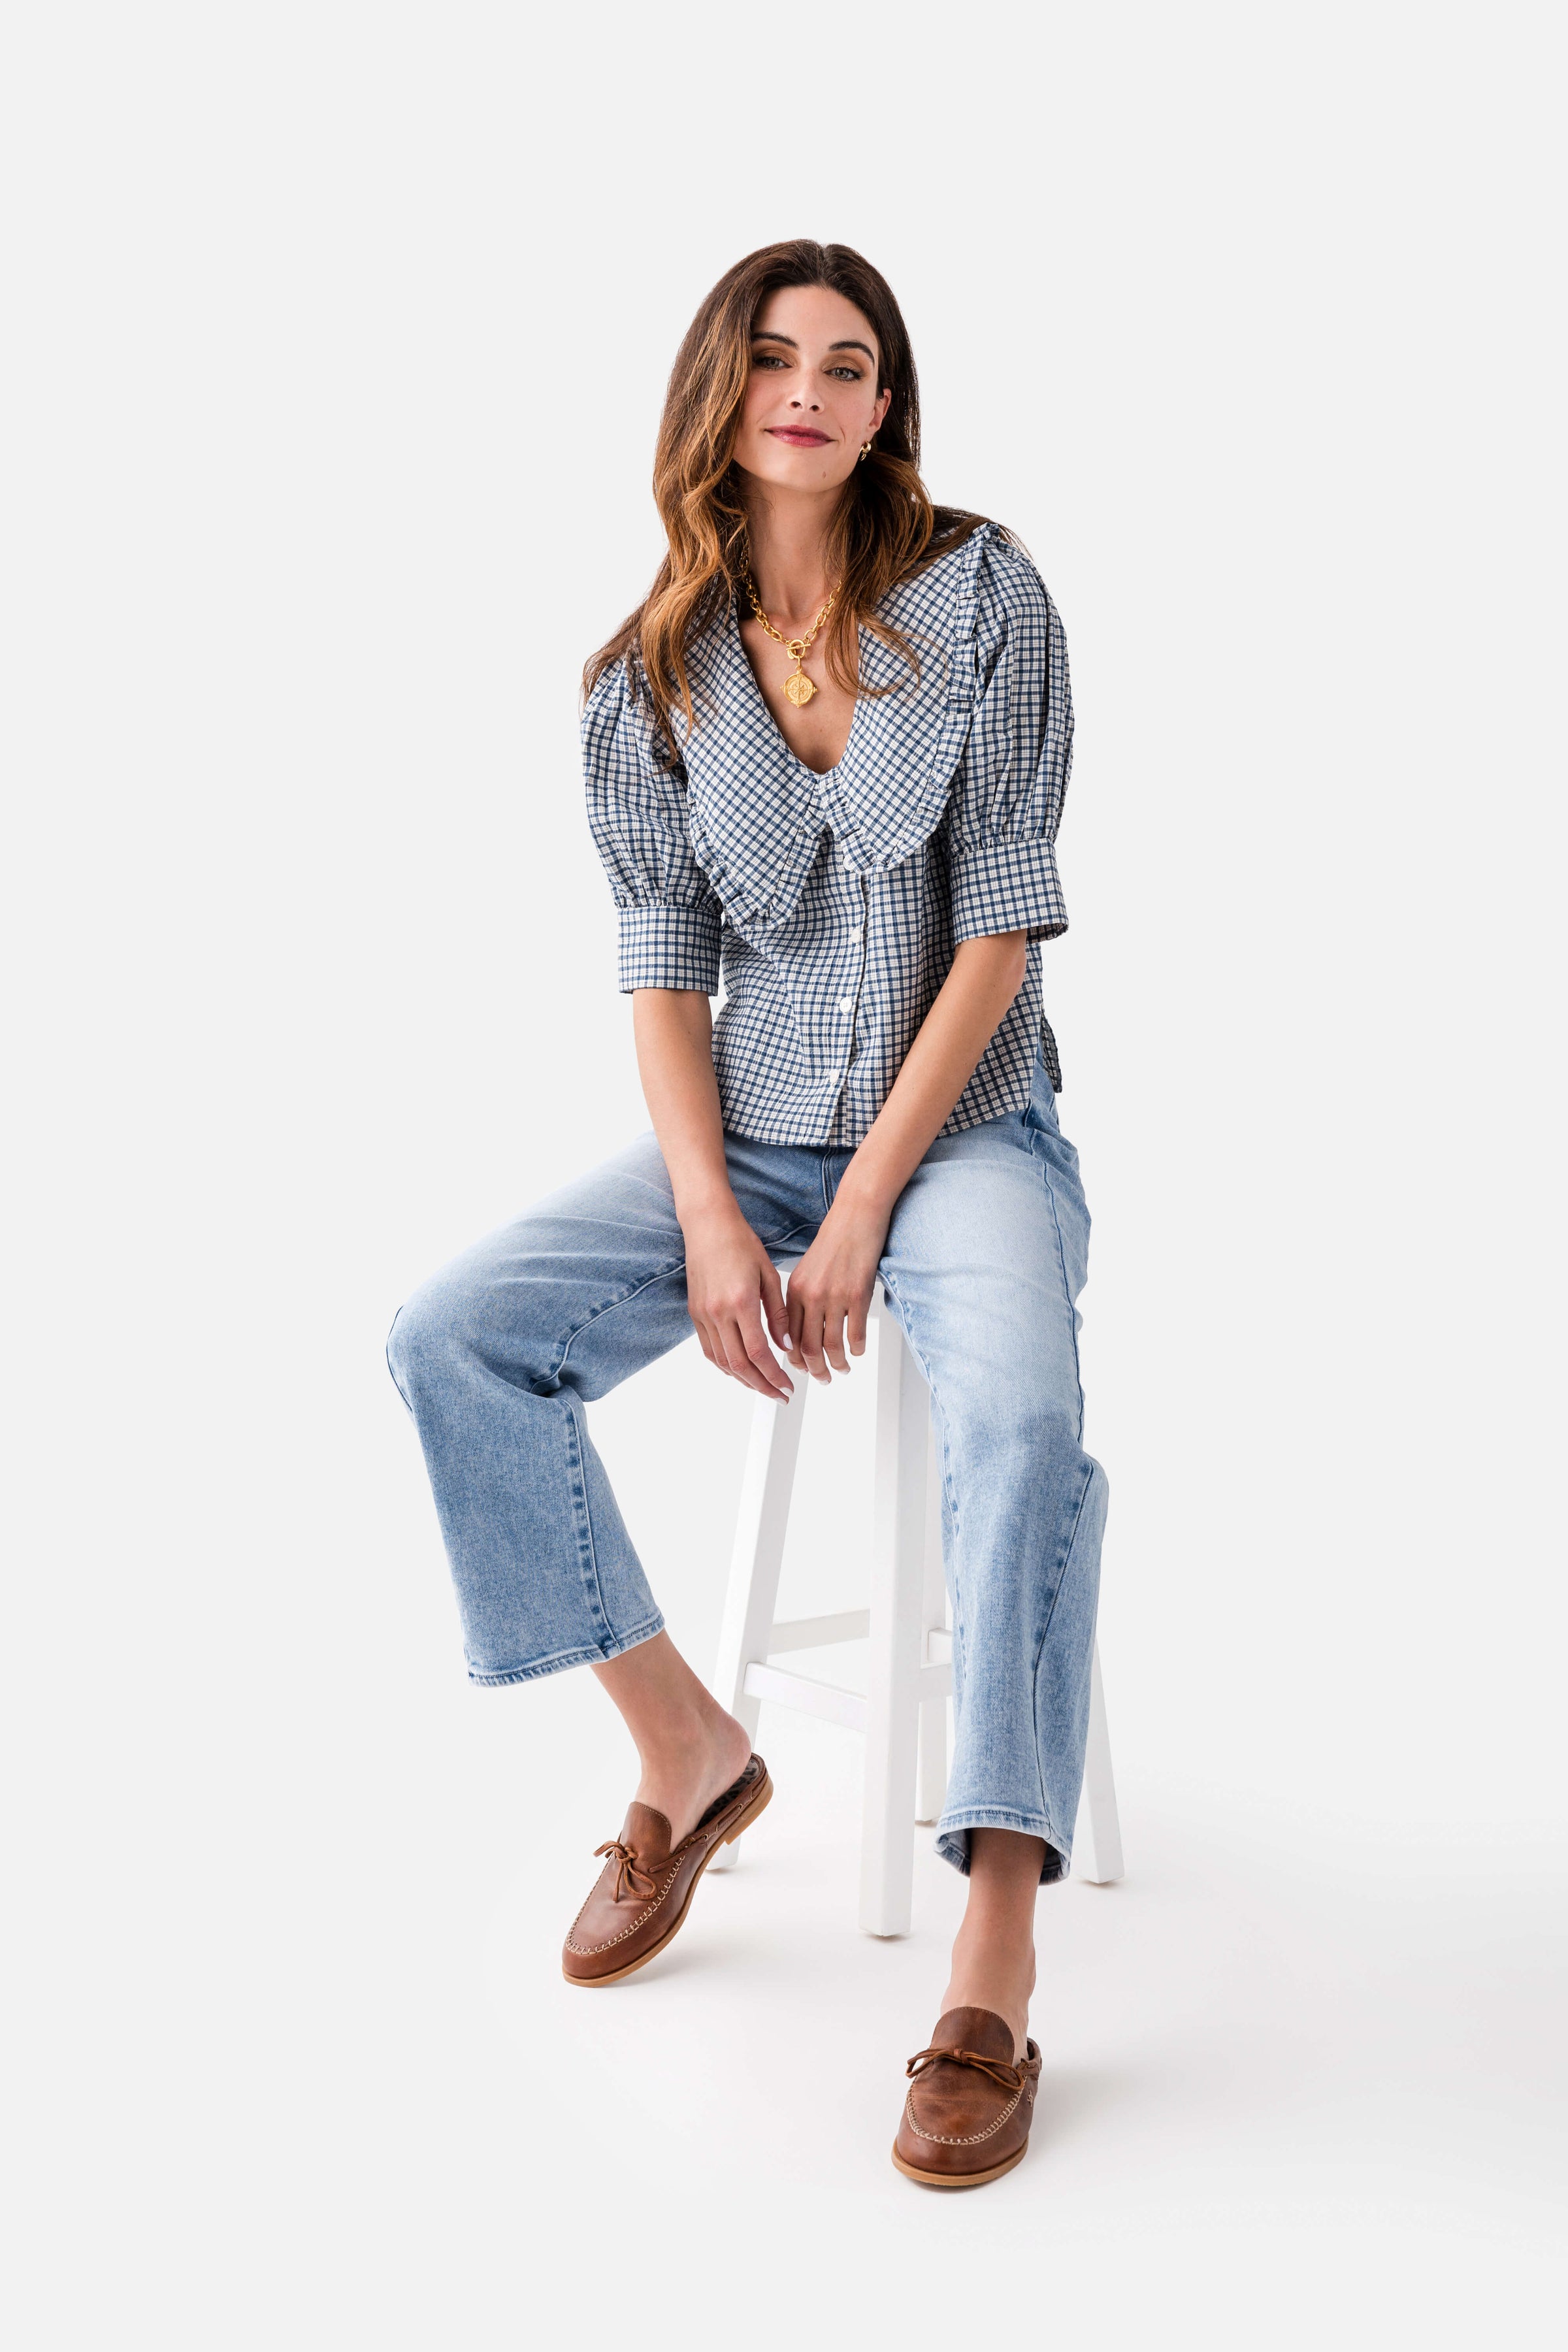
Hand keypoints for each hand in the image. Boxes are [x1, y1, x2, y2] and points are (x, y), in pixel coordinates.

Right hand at [682, 1202, 792, 1400]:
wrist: (708, 1225)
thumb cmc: (740, 1243)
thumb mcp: (769, 1276)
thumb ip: (778, 1315)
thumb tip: (785, 1346)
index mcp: (741, 1302)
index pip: (758, 1353)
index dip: (773, 1375)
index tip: (787, 1386)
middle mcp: (718, 1312)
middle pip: (739, 1365)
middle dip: (761, 1386)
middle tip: (779, 1395)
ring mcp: (703, 1314)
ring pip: (721, 1362)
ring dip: (743, 1380)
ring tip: (762, 1386)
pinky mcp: (695, 1313)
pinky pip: (709, 1349)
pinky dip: (725, 1366)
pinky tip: (739, 1370)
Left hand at [784, 1190, 891, 1381]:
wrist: (856, 1216)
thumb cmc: (834, 1241)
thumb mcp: (806, 1270)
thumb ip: (800, 1300)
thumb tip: (799, 1332)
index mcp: (794, 1290)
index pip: (789, 1337)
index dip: (794, 1359)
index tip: (800, 1368)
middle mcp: (811, 1296)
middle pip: (807, 1348)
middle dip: (814, 1370)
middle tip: (821, 1378)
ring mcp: (834, 1297)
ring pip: (831, 1346)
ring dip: (837, 1364)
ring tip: (841, 1370)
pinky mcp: (858, 1295)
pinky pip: (855, 1334)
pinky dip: (857, 1348)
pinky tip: (858, 1351)